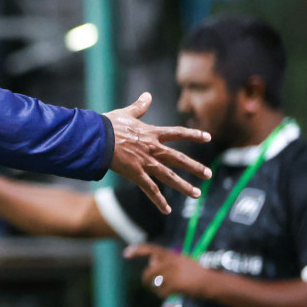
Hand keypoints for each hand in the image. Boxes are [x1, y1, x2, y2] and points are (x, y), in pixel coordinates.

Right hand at [105, 93, 211, 214]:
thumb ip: (139, 107)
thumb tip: (148, 95)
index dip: (194, 135)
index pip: (178, 133)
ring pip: (169, 176)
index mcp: (152, 134)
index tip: (208, 137)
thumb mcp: (126, 113)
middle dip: (195, 167)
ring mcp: (146, 163)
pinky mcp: (136, 174)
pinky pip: (150, 190)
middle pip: (179, 159)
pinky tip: (167, 210)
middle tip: (208, 175)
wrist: (97, 138)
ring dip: (184, 186)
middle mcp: (153, 149)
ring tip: (197, 194)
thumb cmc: (108, 125)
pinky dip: (159, 201)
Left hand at [124, 243, 207, 297]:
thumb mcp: (182, 262)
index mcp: (173, 255)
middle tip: (145, 282)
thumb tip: (150, 261)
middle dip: (145, 277)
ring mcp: (174, 273)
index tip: (126, 253)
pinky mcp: (176, 284)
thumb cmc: (196, 273)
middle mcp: (172, 262)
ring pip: (155, 280)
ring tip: (156, 290)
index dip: (138, 250)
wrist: (211, 282)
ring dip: (152, 287)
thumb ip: (166, 260)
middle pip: (150, 269)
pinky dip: (162, 294)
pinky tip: (166, 295)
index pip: (152, 249)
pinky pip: (162, 290)